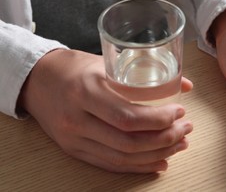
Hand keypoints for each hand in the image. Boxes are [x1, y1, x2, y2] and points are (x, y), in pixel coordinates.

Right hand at [17, 49, 192, 172]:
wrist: (37, 80)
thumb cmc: (74, 67)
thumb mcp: (107, 62)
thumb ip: (144, 74)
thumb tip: (184, 84)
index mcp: (86, 92)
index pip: (128, 117)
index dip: (159, 120)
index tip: (179, 113)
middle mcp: (78, 120)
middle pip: (129, 142)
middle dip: (164, 139)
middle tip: (185, 130)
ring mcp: (74, 139)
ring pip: (122, 157)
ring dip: (156, 155)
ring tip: (179, 145)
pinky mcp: (74, 150)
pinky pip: (110, 164)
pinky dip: (138, 166)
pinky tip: (159, 162)